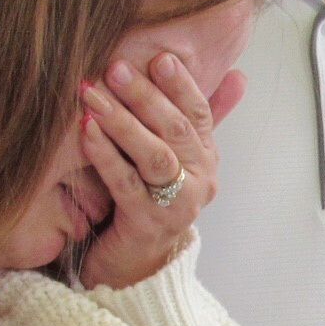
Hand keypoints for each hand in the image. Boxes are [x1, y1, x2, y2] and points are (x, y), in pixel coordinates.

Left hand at [76, 50, 241, 290]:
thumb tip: (238, 75)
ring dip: (123, 120)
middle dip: (145, 96)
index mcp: (206, 159)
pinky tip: (86, 130)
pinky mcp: (148, 224)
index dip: (182, 85)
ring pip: (154, 154)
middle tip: (115, 68)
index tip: (160, 57)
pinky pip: (126, 182)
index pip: (199, 114)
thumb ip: (198, 118)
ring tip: (93, 94)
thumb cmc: (150, 203)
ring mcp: (177, 205)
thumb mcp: (177, 157)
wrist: (136, 268)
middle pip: (175, 130)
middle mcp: (199, 180)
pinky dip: (105, 154)